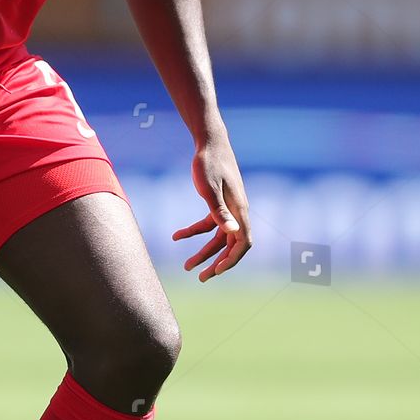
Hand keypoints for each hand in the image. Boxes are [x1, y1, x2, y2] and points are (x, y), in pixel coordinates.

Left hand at [172, 132, 251, 281]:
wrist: (210, 141)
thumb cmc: (209, 162)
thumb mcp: (209, 188)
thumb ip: (219, 211)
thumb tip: (233, 233)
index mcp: (239, 210)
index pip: (243, 243)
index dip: (232, 260)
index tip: (216, 271)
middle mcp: (237, 212)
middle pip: (231, 245)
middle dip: (217, 263)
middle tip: (200, 278)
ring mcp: (229, 208)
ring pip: (219, 238)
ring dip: (204, 252)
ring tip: (187, 266)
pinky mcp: (218, 203)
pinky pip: (209, 224)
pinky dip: (194, 232)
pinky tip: (176, 236)